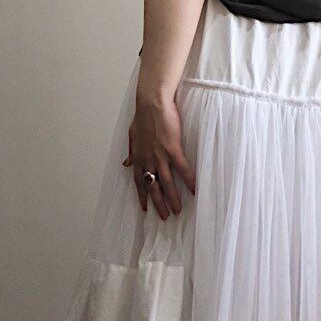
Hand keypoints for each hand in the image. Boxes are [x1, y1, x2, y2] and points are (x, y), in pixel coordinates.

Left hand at [123, 95, 195, 219]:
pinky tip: (194, 190)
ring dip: (172, 198)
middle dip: (158, 204)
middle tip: (164, 217)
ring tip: (178, 210)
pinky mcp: (173, 149)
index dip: (142, 196)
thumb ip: (131, 152)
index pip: (138, 182)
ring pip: (166, 183)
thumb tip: (126, 164)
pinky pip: (182, 169)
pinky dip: (188, 180)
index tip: (144, 208)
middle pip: (152, 187)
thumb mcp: (132, 136)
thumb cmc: (143, 116)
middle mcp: (148, 160)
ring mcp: (160, 156)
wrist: (152, 103)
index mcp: (138, 157)